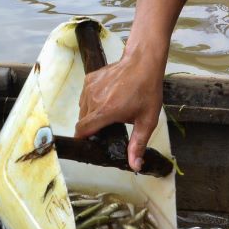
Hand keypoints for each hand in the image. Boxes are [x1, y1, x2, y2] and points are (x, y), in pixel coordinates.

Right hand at [75, 53, 162, 171]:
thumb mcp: (147, 120)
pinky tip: (107, 99)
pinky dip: (92, 101)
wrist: (143, 62)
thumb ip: (138, 145)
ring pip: (82, 109)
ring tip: (109, 112)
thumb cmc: (147, 90)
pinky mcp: (89, 79)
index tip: (90, 143)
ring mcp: (89, 88)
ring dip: (91, 114)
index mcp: (106, 112)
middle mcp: (93, 100)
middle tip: (107, 127)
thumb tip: (135, 166)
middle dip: (91, 128)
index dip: (83, 140)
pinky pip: (85, 96)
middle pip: (83, 122)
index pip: (82, 131)